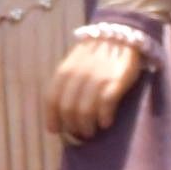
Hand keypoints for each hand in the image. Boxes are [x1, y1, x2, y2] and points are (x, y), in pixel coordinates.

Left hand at [44, 27, 143, 143]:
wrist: (119, 34)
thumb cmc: (94, 55)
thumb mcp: (73, 65)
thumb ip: (66, 84)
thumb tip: (60, 112)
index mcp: (64, 72)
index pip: (51, 100)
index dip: (52, 118)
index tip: (56, 131)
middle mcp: (77, 76)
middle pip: (68, 110)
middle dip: (72, 127)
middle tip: (79, 135)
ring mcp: (97, 78)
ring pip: (85, 111)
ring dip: (87, 127)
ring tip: (92, 132)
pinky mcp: (115, 81)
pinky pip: (106, 105)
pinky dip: (104, 118)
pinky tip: (105, 123)